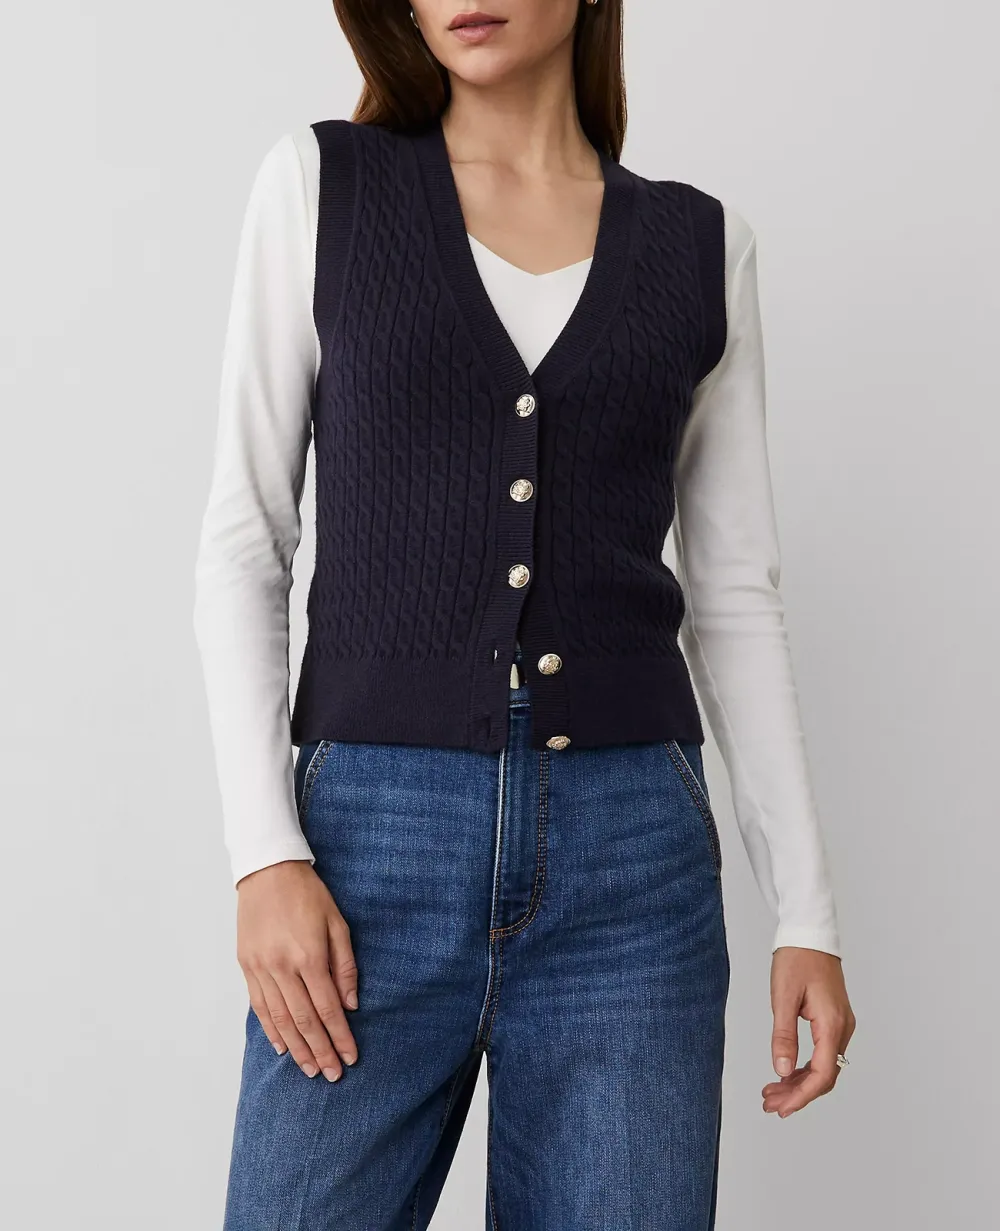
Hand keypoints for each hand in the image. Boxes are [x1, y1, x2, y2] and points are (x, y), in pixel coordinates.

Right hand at [236, 859, 358, 1081]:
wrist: (268, 871)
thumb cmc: (308, 894)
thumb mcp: (337, 923)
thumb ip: (345, 965)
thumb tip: (350, 1005)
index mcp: (309, 956)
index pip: (328, 1008)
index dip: (340, 1037)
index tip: (350, 1057)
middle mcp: (283, 967)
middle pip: (304, 1021)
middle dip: (320, 1051)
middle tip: (333, 1075)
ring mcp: (261, 969)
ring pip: (279, 1020)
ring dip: (297, 1048)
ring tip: (310, 1069)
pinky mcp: (247, 966)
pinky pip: (259, 1007)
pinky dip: (270, 1030)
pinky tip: (282, 1047)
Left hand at [762, 946, 855, 1117]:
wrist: (809, 932)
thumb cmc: (796, 958)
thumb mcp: (783, 996)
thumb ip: (783, 1035)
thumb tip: (782, 1070)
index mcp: (832, 1023)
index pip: (822, 1073)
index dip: (802, 1095)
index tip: (781, 1107)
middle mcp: (842, 1027)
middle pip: (824, 1075)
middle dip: (798, 1094)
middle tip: (770, 1104)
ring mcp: (840, 1024)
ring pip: (824, 1066)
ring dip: (799, 1082)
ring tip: (772, 1093)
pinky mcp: (833, 1019)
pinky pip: (823, 1053)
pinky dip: (804, 1066)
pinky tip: (786, 1072)